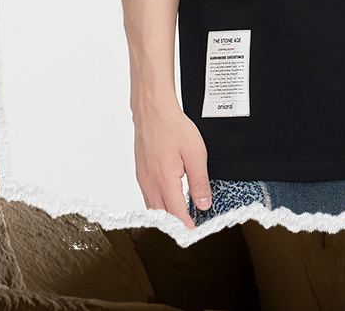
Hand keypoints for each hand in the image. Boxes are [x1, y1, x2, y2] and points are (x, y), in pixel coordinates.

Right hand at [132, 101, 211, 228]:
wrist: (153, 111)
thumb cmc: (173, 127)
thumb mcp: (195, 153)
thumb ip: (199, 181)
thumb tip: (203, 204)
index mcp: (165, 181)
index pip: (176, 215)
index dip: (186, 227)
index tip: (195, 233)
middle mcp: (151, 184)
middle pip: (162, 216)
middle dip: (176, 225)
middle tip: (190, 228)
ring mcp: (143, 180)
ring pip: (153, 209)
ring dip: (166, 217)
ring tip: (181, 218)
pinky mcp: (141, 174)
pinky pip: (148, 197)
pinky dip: (158, 205)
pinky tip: (168, 201)